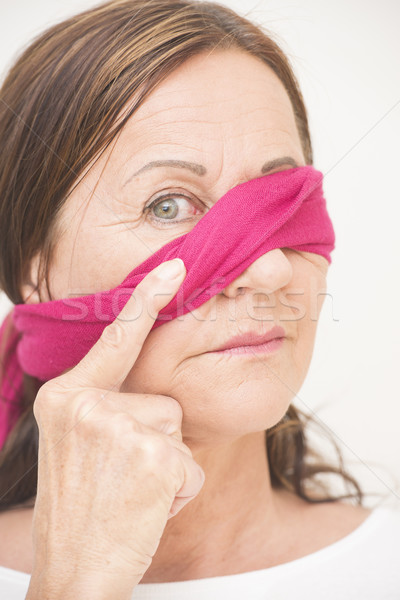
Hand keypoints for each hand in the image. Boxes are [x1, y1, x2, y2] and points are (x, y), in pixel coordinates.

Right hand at [26, 258, 204, 599]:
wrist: (75, 570)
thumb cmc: (83, 507)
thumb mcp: (80, 445)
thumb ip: (106, 406)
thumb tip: (150, 385)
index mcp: (66, 396)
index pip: (116, 339)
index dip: (146, 300)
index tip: (175, 265)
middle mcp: (84, 404)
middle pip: (160, 398)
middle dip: (155, 438)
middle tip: (122, 478)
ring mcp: (115, 428)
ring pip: (175, 429)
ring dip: (165, 464)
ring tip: (131, 493)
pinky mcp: (149, 457)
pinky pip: (188, 463)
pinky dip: (177, 490)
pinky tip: (143, 508)